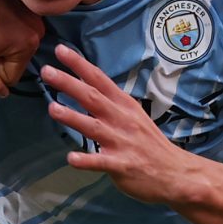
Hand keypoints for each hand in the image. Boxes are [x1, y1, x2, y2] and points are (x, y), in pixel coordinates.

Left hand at [41, 45, 192, 206]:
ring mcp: (122, 142)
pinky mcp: (122, 165)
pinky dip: (86, 160)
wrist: (175, 173)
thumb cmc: (149, 143)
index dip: (79, 64)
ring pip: (94, 127)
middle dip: (69, 84)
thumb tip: (85, 85)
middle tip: (46, 71)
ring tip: (52, 108)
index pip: (99, 79)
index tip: (60, 50)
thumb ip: (110, 102)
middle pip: (92, 97)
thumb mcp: (132, 115)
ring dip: (73, 117)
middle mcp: (121, 119)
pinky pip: (101, 162)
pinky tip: (71, 158)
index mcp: (124, 105)